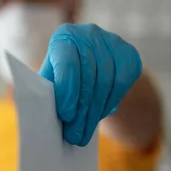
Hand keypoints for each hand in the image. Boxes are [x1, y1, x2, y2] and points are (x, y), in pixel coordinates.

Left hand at [39, 23, 141, 145]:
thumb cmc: (64, 77)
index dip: (67, 90)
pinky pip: (122, 82)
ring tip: (85, 132)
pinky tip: (100, 114)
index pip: (67, 62)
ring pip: (106, 81)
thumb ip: (47, 91)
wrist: (94, 68)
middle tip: (75, 135)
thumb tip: (41, 116)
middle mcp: (88, 34)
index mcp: (64, 37)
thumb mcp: (52, 80)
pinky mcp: (129, 53)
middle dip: (81, 110)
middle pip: (88, 76)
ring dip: (95, 111)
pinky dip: (111, 101)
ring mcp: (111, 41)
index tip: (66, 115)